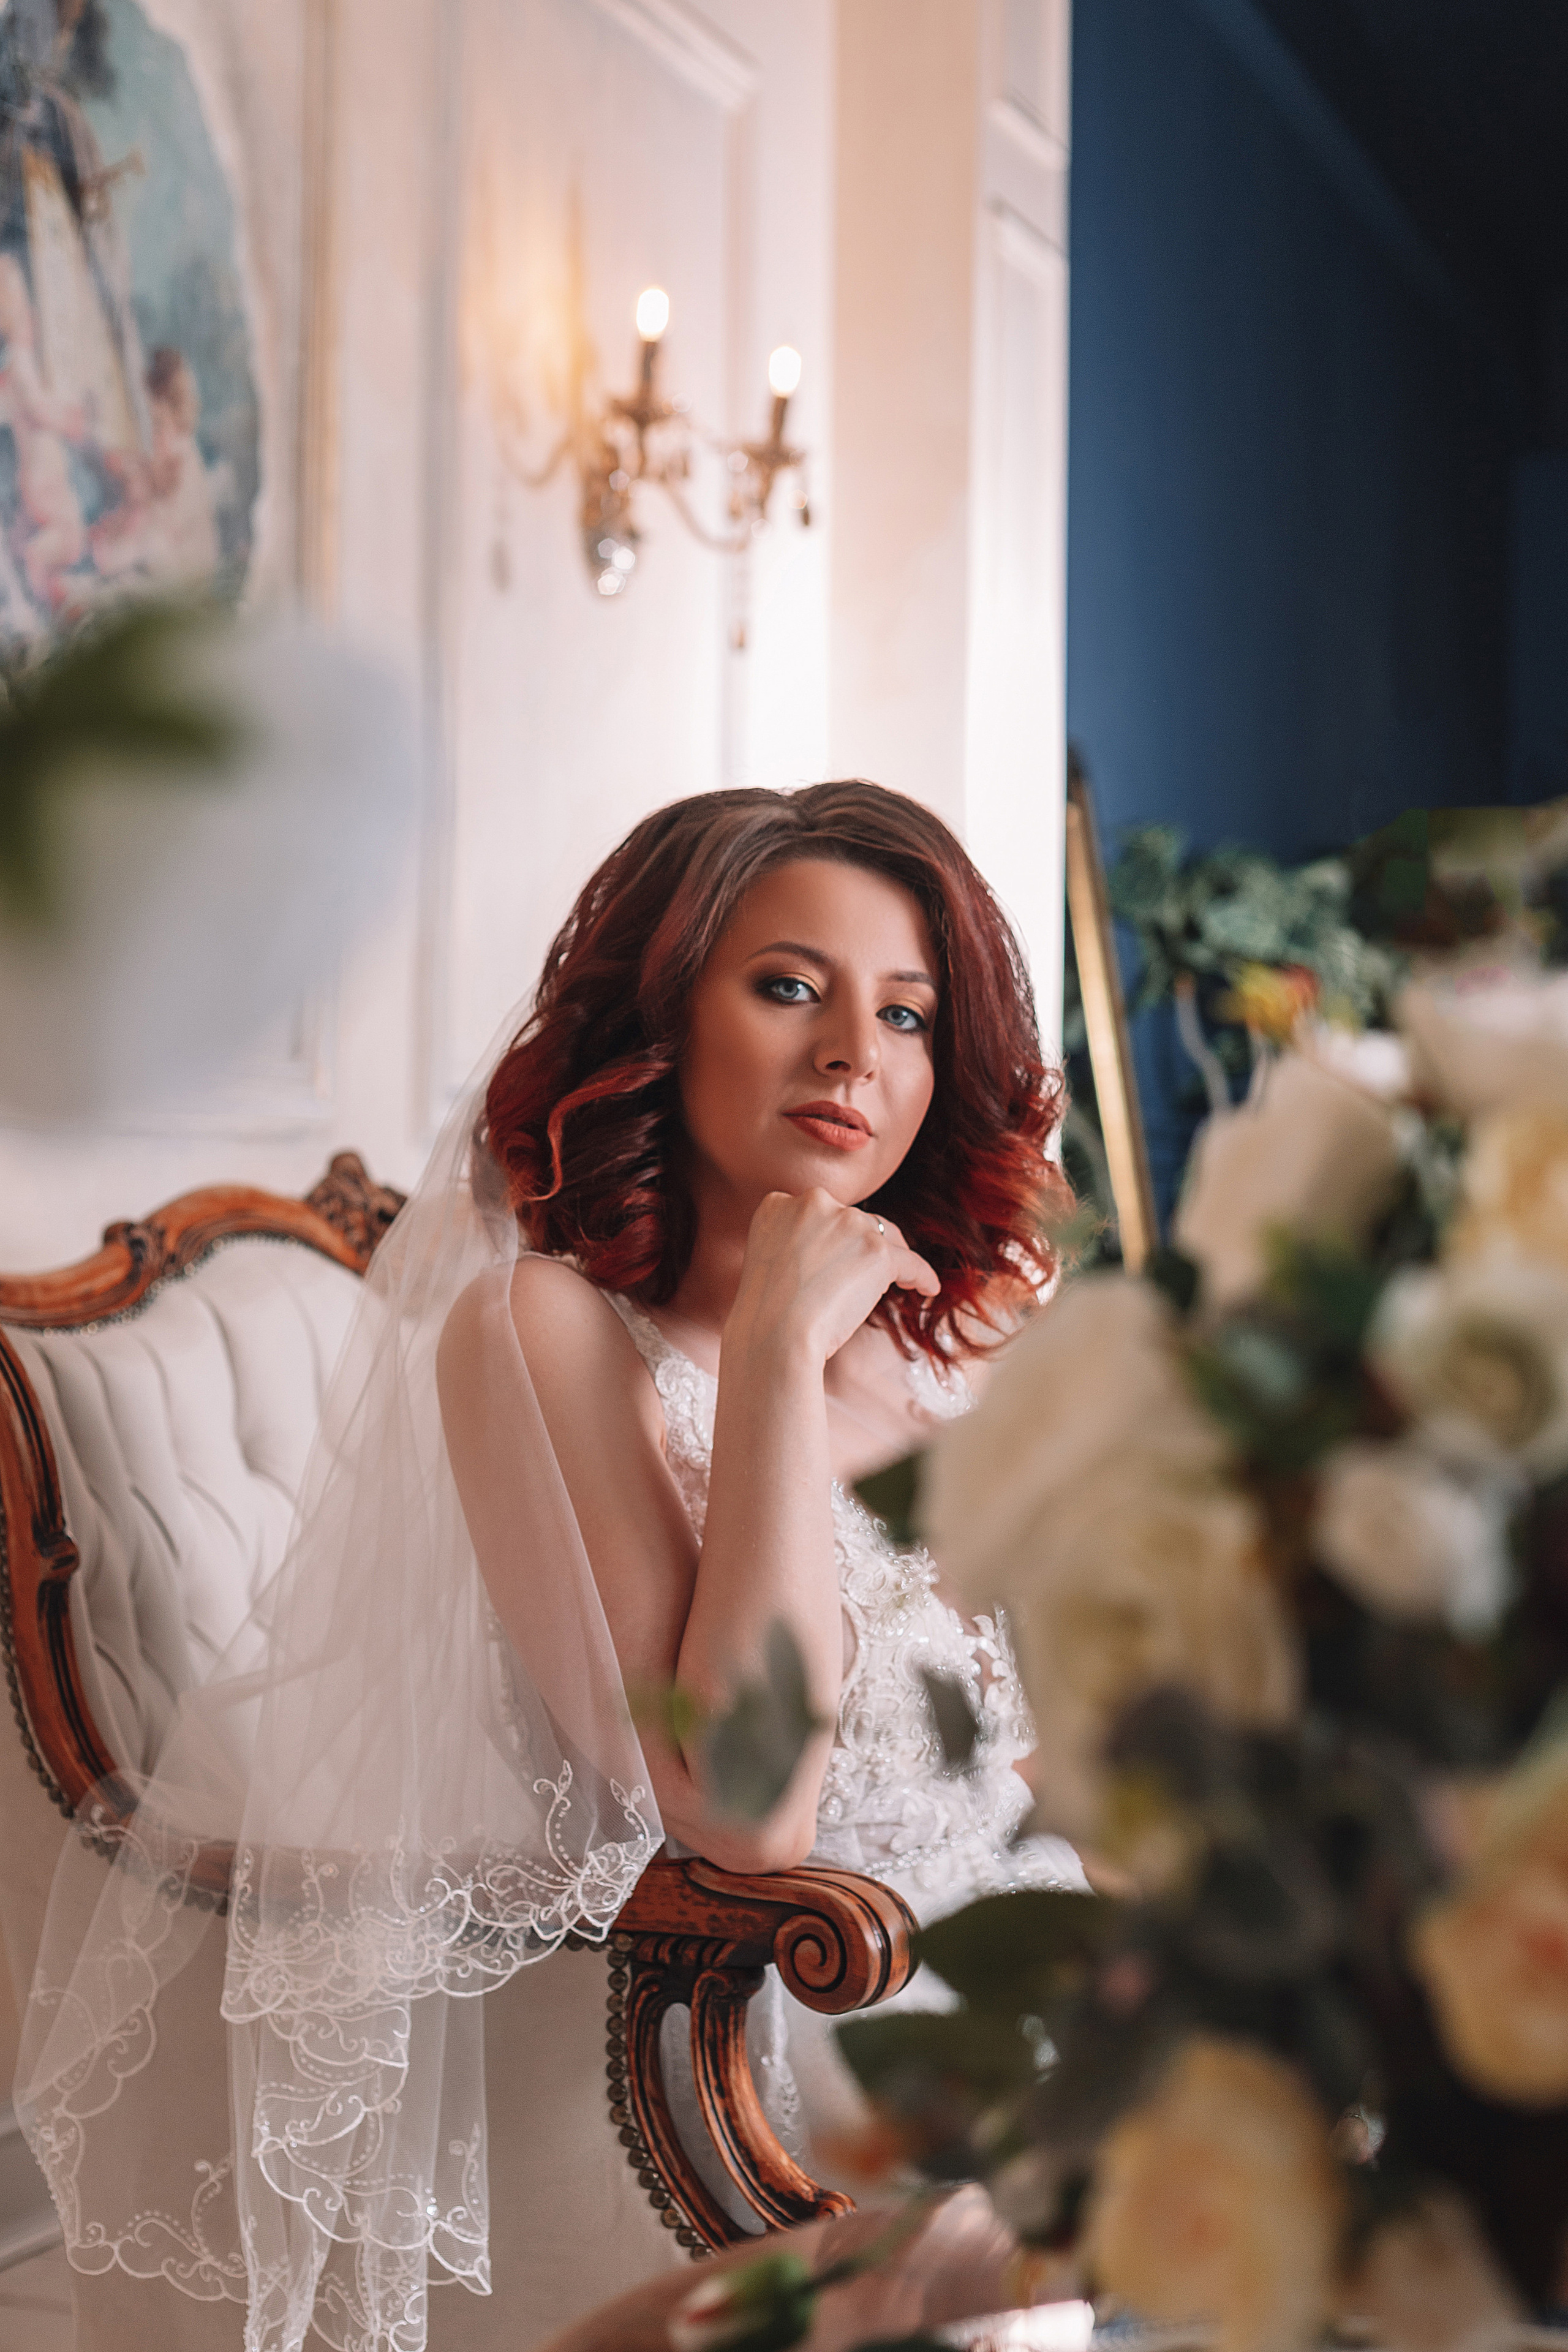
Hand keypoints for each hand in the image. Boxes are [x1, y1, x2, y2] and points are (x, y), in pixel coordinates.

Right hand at [726, 1188, 939, 1368]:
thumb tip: (830, 1256)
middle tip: (866, 1274)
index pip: (818, 1213)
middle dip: (862, 1245)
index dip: (832, 1236)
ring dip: (891, 1259)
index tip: (838, 1257)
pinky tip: (927, 1289)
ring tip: (902, 1280)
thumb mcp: (767, 1264)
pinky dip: (922, 1275)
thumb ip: (793, 1246)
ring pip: (883, 1237)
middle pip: (854, 1220)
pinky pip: (910, 1262)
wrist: (774, 1336)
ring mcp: (848, 1223)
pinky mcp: (877, 1250)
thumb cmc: (765, 1317)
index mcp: (777, 1204)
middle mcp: (813, 1203)